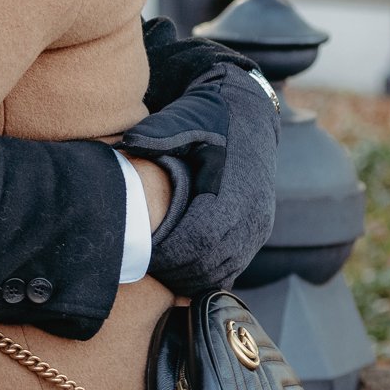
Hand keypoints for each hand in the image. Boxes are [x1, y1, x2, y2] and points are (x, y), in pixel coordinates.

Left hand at [118, 23, 280, 296]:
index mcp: (230, 190)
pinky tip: (183, 269)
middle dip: (175, 270)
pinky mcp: (259, 229)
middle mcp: (250, 214)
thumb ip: (156, 135)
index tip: (141, 254)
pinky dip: (209, 271)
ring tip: (160, 270)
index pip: (197, 242)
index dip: (168, 255)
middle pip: (209, 263)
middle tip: (144, 266)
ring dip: (191, 275)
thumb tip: (129, 146)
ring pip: (224, 269)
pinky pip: (235, 264)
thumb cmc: (206, 117)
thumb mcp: (182, 120)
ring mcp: (258, 224)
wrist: (247, 114)